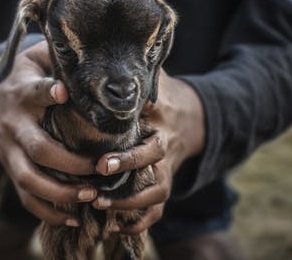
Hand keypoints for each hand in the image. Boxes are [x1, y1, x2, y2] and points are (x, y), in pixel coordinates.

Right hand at [0, 41, 96, 226]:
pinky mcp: (8, 167)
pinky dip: (46, 212)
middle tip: (100, 168)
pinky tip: (72, 218)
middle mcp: (14, 124)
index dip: (47, 92)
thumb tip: (93, 53)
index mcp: (22, 93)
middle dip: (71, 163)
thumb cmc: (17, 75)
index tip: (63, 92)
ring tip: (91, 196)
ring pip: (28, 180)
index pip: (33, 92)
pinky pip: (23, 196)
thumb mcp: (31, 57)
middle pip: (38, 149)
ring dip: (60, 193)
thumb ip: (56, 53)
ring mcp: (9, 150)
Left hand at [92, 69, 204, 233]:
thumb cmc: (163, 95)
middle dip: (127, 173)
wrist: (192, 115)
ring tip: (99, 204)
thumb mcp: (154, 80)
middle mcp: (166, 148)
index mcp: (162, 124)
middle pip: (153, 168)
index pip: (150, 143)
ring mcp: (166, 168)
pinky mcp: (163, 182)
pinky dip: (140, 221)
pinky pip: (158, 209)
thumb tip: (103, 64)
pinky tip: (116, 227)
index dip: (129, 157)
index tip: (104, 162)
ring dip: (130, 204)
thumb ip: (135, 76)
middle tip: (100, 175)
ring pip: (157, 193)